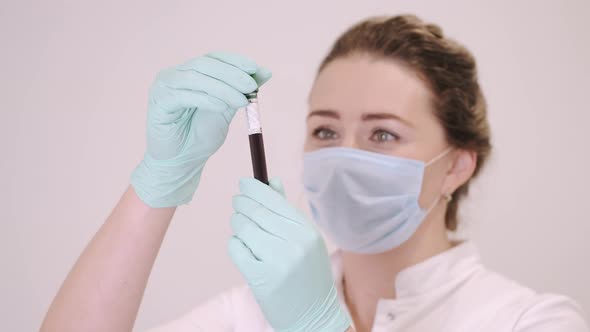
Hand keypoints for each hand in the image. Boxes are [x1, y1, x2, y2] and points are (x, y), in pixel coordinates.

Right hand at [131, 52, 270, 206]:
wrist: (181, 162)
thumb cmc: (201, 136)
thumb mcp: (227, 109)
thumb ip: (242, 90)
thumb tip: (266, 72)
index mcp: (191, 72)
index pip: (213, 58)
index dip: (235, 61)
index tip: (255, 69)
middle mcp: (175, 74)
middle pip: (205, 64)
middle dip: (231, 74)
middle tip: (251, 86)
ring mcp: (164, 86)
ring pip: (196, 78)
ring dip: (222, 88)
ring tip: (241, 102)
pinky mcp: (159, 101)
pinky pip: (183, 95)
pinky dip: (205, 99)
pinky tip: (221, 107)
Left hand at [229, 178, 350, 331]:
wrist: (313, 315)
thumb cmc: (307, 274)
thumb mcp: (306, 240)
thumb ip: (287, 211)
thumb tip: (272, 181)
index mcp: (306, 232)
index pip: (274, 200)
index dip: (255, 189)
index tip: (244, 184)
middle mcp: (293, 245)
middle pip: (255, 212)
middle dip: (242, 204)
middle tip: (237, 202)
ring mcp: (277, 262)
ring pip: (243, 229)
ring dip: (238, 224)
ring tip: (241, 227)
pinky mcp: (260, 278)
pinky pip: (236, 249)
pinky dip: (235, 244)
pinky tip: (242, 246)